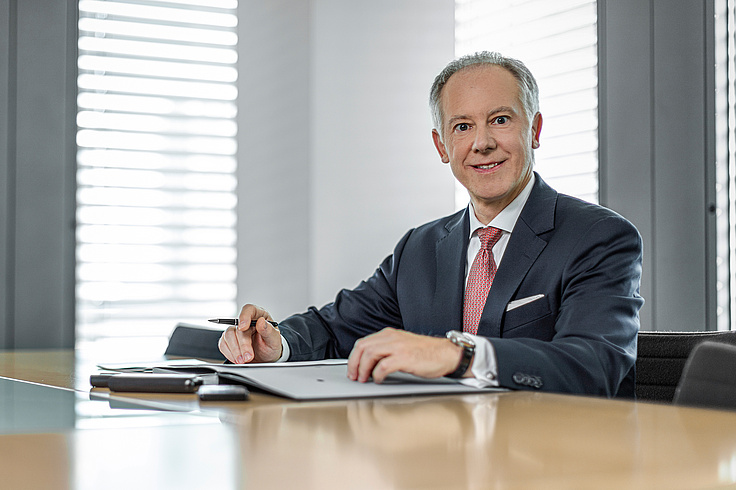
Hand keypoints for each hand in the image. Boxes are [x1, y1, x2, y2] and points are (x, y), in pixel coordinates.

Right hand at [218, 304, 282, 363]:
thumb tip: (261, 322)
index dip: (244, 316)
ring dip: (235, 350)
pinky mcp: (228, 340)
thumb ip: (269, 331)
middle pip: (238, 328)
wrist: (267, 358)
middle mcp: (246, 321)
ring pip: (228, 336)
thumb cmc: (271, 346)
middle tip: (248, 356)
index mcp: (258, 316)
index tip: (243, 327)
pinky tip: (238, 359)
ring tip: (244, 360)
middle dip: (243, 344)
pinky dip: (230, 354)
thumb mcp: (275, 340)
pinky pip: (223, 344)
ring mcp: (236, 331)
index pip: (249, 309)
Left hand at [347, 328, 463, 382]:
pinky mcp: (405, 358)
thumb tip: (369, 363)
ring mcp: (398, 347)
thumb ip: (386, 350)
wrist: (446, 353)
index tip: (352, 369)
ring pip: (370, 354)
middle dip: (354, 364)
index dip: (354, 357)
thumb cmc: (427, 352)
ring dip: (363, 369)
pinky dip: (377, 374)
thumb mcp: (402, 345)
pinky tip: (379, 379)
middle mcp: (391, 338)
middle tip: (355, 376)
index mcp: (389, 334)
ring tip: (364, 379)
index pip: (363, 343)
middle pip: (363, 347)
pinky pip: (383, 366)